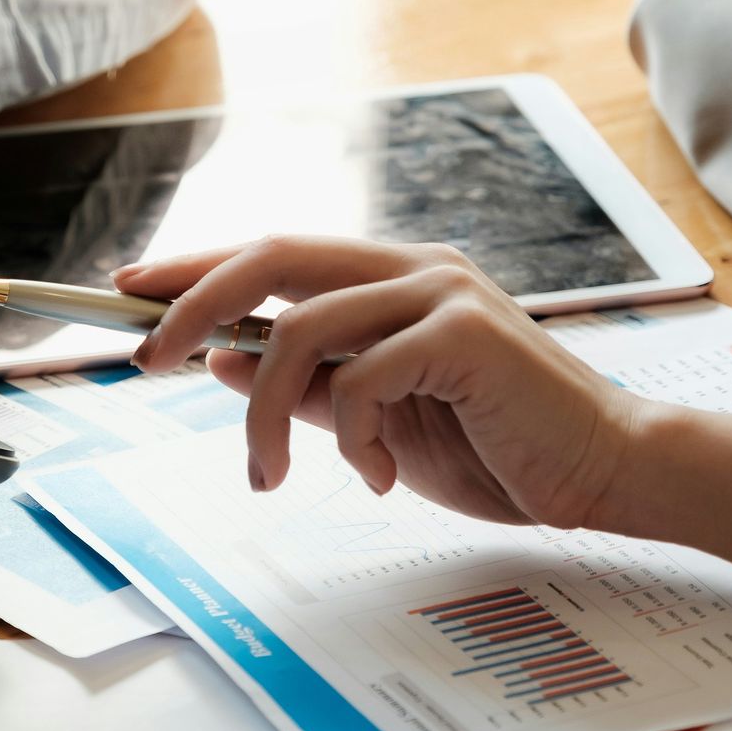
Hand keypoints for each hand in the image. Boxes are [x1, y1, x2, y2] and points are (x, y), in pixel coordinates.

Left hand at [117, 236, 645, 528]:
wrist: (605, 473)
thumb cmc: (494, 449)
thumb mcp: (373, 424)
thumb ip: (303, 389)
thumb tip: (215, 361)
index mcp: (390, 279)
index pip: (273, 254)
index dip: (195, 267)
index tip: (127, 289)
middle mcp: (412, 268)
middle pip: (272, 255)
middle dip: (191, 302)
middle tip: (144, 358)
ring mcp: (440, 292)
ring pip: (302, 328)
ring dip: (266, 412)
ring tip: (268, 476)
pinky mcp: (463, 334)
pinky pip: (359, 379)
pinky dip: (349, 437)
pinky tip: (380, 476)